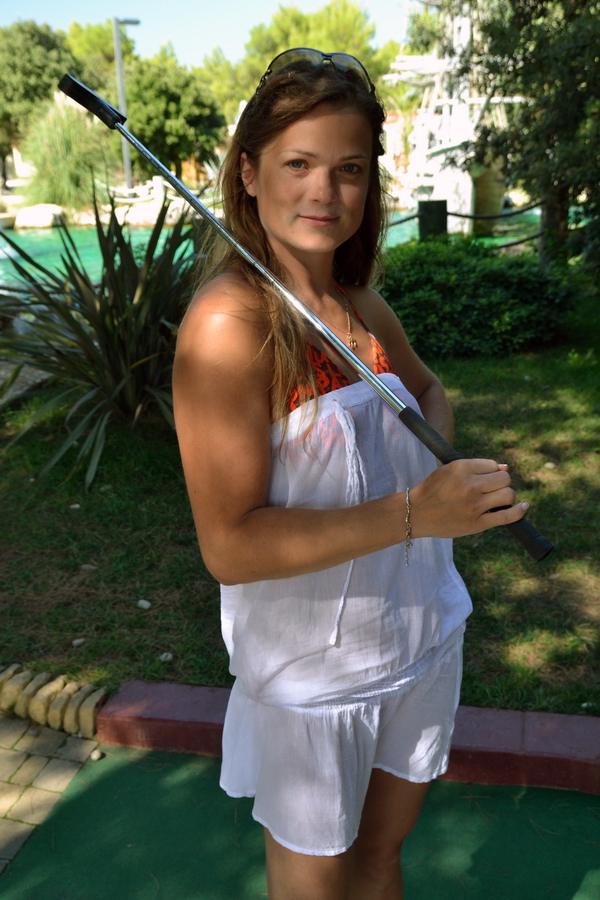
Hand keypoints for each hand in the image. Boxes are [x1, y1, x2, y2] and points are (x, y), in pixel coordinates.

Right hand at [409, 459, 527, 538]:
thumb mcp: (449, 470)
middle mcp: (469, 485)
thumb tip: (505, 468)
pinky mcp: (476, 524)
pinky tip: (523, 506)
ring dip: (507, 496)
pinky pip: (507, 516)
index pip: (493, 465)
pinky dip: (519, 511)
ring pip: (508, 495)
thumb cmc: (433, 490)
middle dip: (501, 483)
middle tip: (492, 490)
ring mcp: (474, 506)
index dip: (492, 472)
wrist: (416, 513)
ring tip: (498, 500)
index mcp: (461, 468)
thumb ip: (476, 467)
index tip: (485, 480)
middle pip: (504, 479)